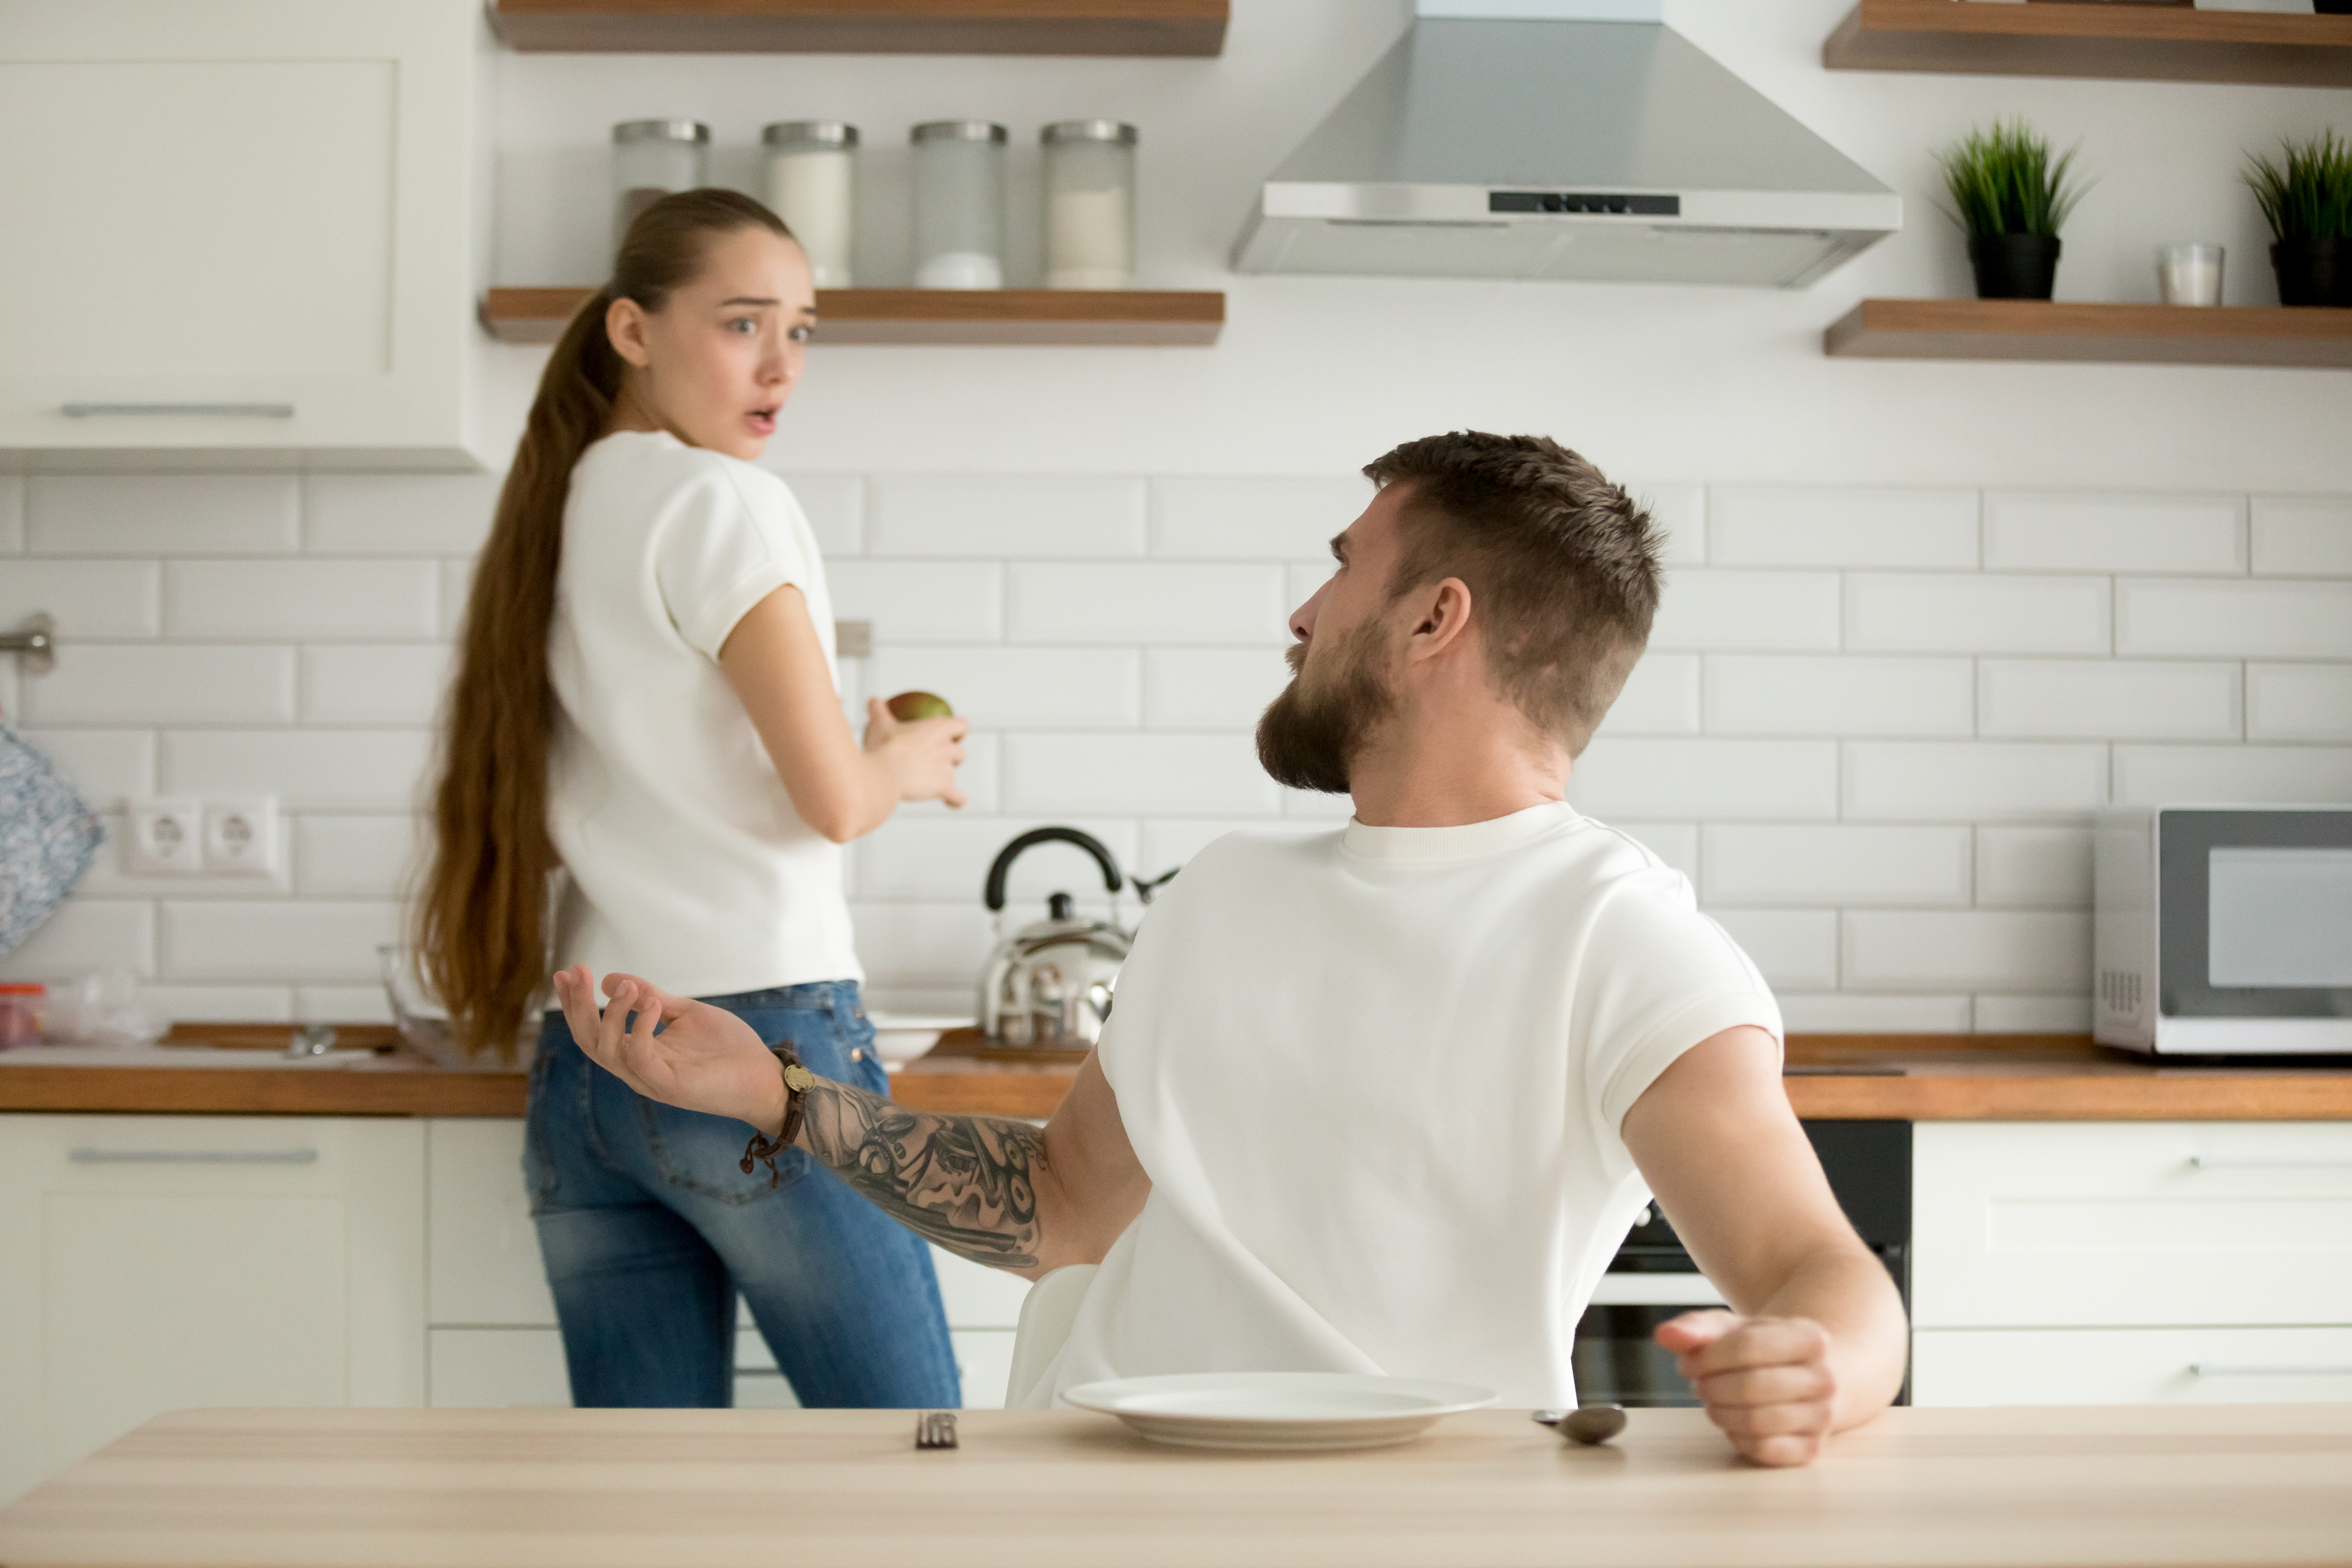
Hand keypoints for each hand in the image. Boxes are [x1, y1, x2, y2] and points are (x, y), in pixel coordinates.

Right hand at [550, 965, 788, 1134]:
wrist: (763, 1075)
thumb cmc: (727, 1047)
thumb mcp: (685, 1013)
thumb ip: (651, 998)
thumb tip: (611, 980)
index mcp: (637, 1052)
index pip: (593, 1030)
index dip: (575, 1002)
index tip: (566, 971)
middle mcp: (637, 1069)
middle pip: (590, 1041)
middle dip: (577, 1006)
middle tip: (576, 972)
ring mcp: (652, 1080)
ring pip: (608, 1051)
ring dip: (611, 1014)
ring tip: (628, 987)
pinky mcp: (670, 1086)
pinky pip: (640, 1059)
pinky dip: (639, 1029)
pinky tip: (652, 1004)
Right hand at [863, 697, 968, 808]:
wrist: (883, 775)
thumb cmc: (884, 748)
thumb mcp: (880, 724)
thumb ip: (879, 711)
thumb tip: (874, 701)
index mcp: (937, 729)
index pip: (962, 726)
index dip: (958, 731)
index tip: (950, 735)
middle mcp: (946, 748)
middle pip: (960, 752)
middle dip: (951, 756)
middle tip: (934, 759)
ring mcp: (946, 769)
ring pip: (954, 773)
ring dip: (945, 776)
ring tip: (930, 779)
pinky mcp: (943, 788)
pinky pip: (958, 797)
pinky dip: (955, 800)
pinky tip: (950, 801)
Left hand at [1655, 1309, 1836, 1467]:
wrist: (1802, 1378)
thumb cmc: (1760, 1351)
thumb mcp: (1731, 1329)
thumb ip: (1696, 1328)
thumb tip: (1666, 1336)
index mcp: (1811, 1338)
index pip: (1748, 1345)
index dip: (1706, 1357)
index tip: (1687, 1362)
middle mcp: (1825, 1378)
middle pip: (1751, 1386)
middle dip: (1711, 1387)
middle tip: (1700, 1385)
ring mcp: (1822, 1417)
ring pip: (1756, 1421)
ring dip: (1720, 1413)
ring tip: (1714, 1401)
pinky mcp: (1811, 1450)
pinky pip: (1763, 1450)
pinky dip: (1737, 1438)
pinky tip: (1733, 1423)